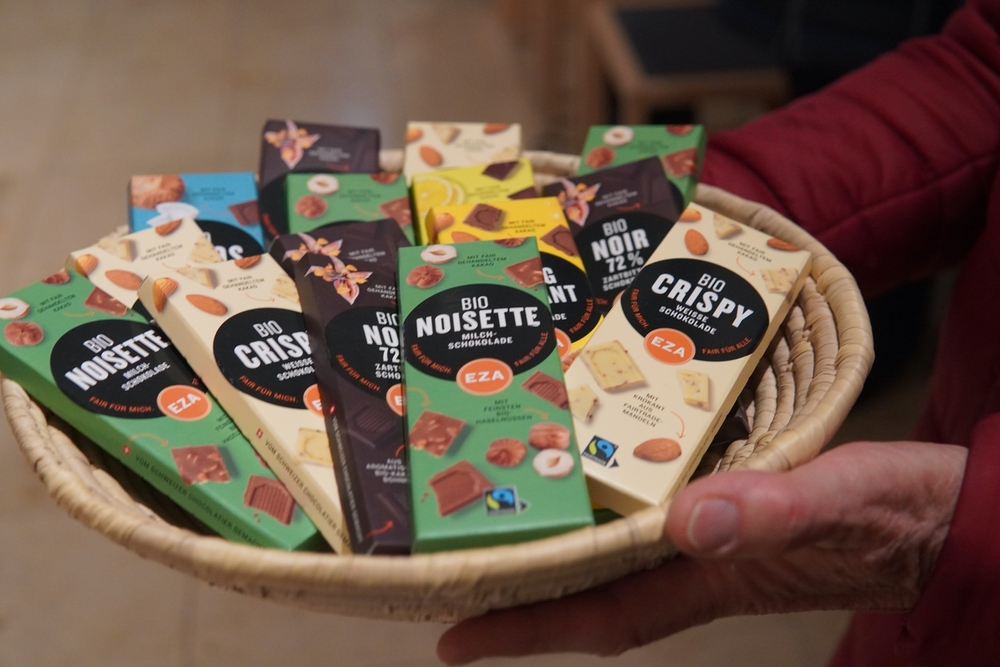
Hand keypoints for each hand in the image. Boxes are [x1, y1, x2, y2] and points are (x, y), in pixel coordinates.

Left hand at [437, 440, 966, 663]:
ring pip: (619, 546)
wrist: (948, 511)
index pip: (603, 615)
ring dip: (562, 536)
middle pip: (594, 583)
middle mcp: (702, 558)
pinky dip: (617, 495)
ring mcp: (716, 535)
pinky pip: (655, 508)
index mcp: (715, 574)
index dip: (527, 631)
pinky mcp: (735, 502)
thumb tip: (691, 522)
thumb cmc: (904, 513)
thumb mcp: (844, 499)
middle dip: (523, 585)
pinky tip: (596, 463)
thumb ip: (776, 511)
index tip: (455, 639)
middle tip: (450, 560)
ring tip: (501, 507)